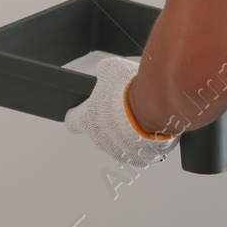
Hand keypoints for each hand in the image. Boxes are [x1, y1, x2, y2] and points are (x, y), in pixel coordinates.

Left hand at [64, 56, 180, 167]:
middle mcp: (100, 140)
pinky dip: (145, 140)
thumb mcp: (112, 69)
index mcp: (88, 121)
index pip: (72, 122)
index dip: (77, 114)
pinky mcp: (138, 158)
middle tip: (125, 105)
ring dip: (128, 131)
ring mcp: (119, 151)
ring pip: (120, 141)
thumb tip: (103, 70)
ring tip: (142, 113)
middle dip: (111, 119)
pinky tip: (152, 125)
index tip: (81, 111)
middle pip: (100, 130)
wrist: (155, 107)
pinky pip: (139, 150)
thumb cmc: (130, 93)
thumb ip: (103, 71)